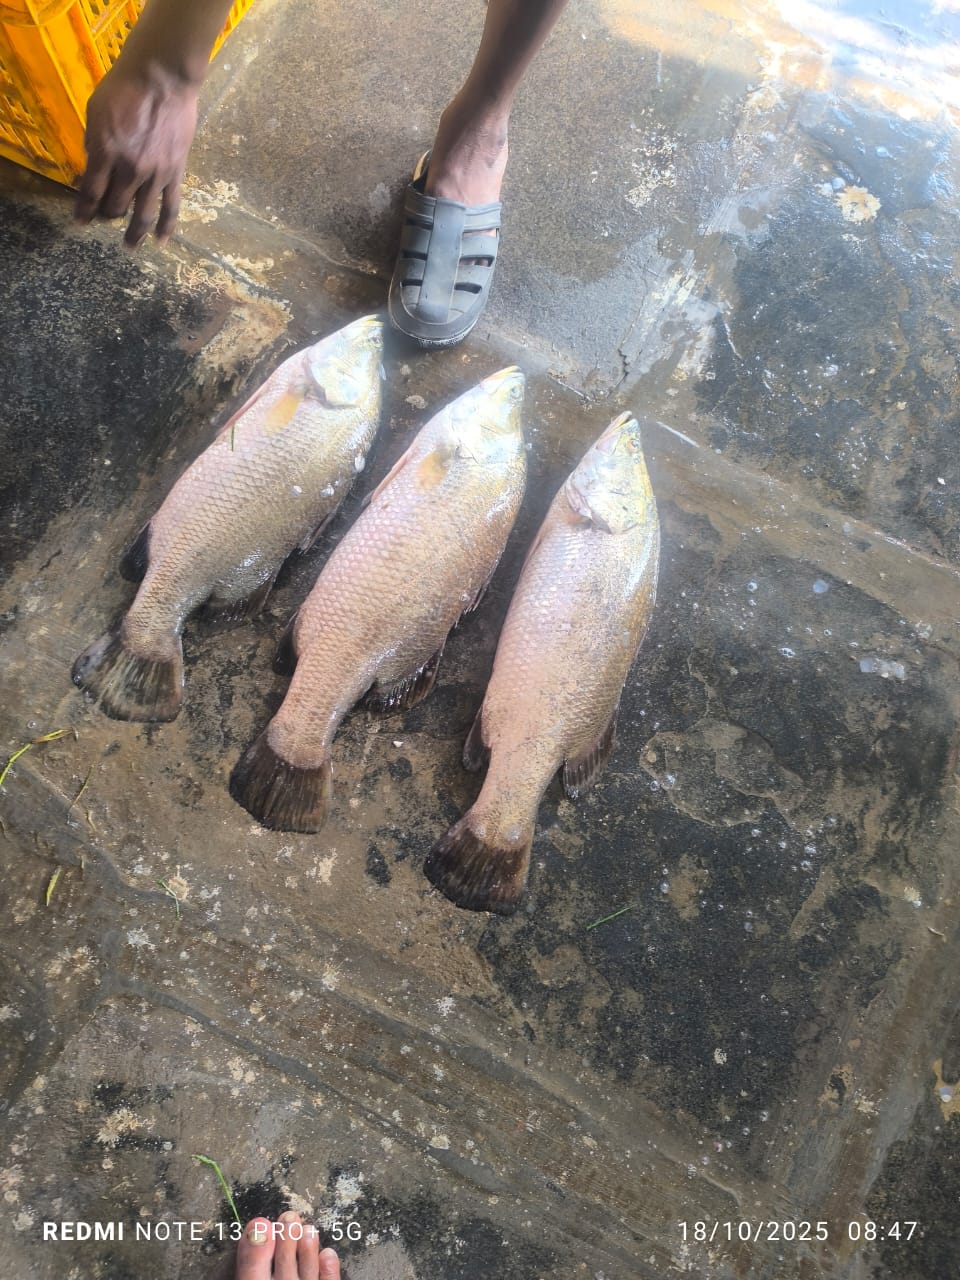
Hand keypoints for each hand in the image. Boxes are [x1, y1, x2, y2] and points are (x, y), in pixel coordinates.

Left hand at [75, 62, 198, 247]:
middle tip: (105, 219)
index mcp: (105, 152)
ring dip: (134, 234)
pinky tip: (161, 243)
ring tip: (130, 247)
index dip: (83, 210)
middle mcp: (129, 170)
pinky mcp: (175, 174)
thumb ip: (94, 142)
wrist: (163, 78)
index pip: (91, 192)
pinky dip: (166, 228)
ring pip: (142, 214)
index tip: (80, 221)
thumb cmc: (124, 87)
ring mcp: (155, 175)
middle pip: (115, 206)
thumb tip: (95, 165)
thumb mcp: (96, 111)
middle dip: (107, 215)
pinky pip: (171, 207)